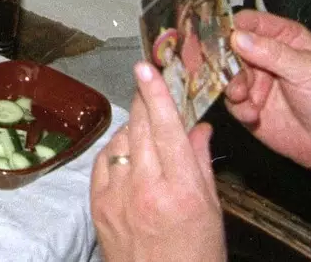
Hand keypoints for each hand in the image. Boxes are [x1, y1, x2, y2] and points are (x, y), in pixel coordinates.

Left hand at [90, 62, 225, 261]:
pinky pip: (103, 162)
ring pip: (120, 142)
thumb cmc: (196, 256)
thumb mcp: (212, 211)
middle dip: (143, 101)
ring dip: (133, 129)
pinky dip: (115, 152)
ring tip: (148, 132)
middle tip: (146, 81)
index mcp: (181, 190)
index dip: (156, 94)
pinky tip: (128, 154)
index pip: (166, 129)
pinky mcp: (97, 205)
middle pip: (140, 128)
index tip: (146, 68)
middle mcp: (145, 189)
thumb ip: (202, 164)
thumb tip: (198, 127)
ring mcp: (116, 196)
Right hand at [224, 9, 310, 203]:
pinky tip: (253, 115)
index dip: (231, 26)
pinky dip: (238, 107)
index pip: (249, 22)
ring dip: (231, 86)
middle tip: (223, 71)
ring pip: (226, 74)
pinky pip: (230, 101)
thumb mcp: (309, 70)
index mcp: (283, 38)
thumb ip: (273, 53)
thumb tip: (237, 37)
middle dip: (224, 60)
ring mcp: (255, 81)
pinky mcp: (248, 105)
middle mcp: (264, 56)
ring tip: (243, 97)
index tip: (216, 36)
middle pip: (230, 47)